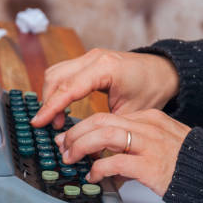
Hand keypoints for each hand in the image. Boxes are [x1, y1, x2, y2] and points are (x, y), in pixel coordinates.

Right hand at [31, 49, 178, 128]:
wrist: (164, 71)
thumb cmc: (152, 89)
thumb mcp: (131, 113)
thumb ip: (107, 127)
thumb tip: (87, 146)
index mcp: (105, 68)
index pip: (69, 88)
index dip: (51, 107)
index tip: (39, 123)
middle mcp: (94, 58)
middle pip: (55, 78)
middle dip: (49, 103)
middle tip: (53, 127)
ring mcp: (89, 56)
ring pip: (55, 72)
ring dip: (51, 95)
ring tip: (57, 119)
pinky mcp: (88, 60)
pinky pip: (62, 71)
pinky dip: (58, 89)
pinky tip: (62, 106)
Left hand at [54, 109, 190, 196]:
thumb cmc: (185, 163)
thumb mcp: (158, 144)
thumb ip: (132, 146)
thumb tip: (104, 160)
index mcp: (148, 118)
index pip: (106, 117)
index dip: (82, 127)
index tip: (69, 138)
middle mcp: (147, 127)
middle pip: (100, 121)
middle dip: (76, 134)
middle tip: (63, 147)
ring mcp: (149, 144)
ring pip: (104, 136)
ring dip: (81, 147)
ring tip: (71, 159)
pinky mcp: (151, 165)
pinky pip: (116, 162)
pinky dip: (99, 168)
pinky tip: (93, 176)